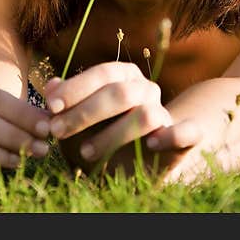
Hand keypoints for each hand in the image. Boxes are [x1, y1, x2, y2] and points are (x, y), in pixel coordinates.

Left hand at [42, 62, 200, 174]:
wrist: (129, 166)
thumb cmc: (96, 136)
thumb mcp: (74, 121)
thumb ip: (64, 104)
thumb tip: (51, 86)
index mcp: (123, 76)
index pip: (103, 73)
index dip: (76, 88)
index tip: (51, 107)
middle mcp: (146, 89)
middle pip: (121, 92)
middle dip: (85, 112)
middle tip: (58, 132)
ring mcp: (165, 112)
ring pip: (145, 115)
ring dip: (112, 135)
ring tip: (85, 153)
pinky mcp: (183, 140)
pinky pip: (188, 131)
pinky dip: (173, 135)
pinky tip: (152, 145)